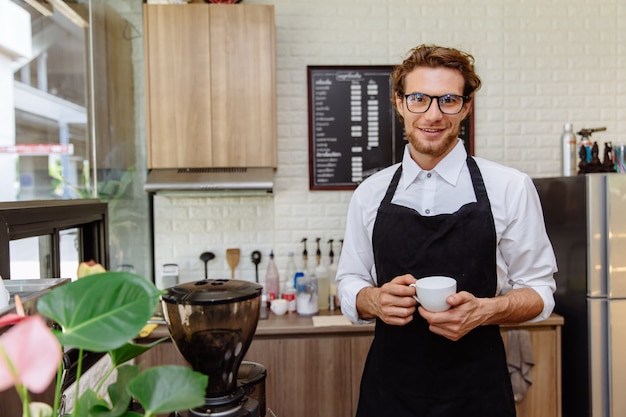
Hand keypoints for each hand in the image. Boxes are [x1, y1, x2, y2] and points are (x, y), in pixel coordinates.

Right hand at [356, 274, 416, 325]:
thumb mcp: (395, 281)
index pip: (403, 290)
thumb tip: (415, 282)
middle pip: (407, 302)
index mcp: (386, 289)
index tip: (415, 291)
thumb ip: (407, 278)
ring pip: (406, 312)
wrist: (375, 301)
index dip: (413, 291)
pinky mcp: (388, 320)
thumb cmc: (388, 292)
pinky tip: (407, 312)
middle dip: (414, 300)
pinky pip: (403, 321)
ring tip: (410, 306)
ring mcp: (386, 311)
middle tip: (414, 299)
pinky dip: (409, 317)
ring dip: (412, 309)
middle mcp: (384, 300)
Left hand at [418, 287, 544, 340]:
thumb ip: (457, 297)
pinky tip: (440, 319)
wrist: (482, 314)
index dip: (424, 313)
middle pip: (432, 324)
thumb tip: (448, 299)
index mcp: (456, 318)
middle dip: (426, 316)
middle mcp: (454, 328)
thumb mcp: (466, 296)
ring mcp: (454, 334)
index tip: (421, 306)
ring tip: (434, 313)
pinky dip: (437, 326)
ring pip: (434, 328)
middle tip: (426, 308)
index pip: (433, 318)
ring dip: (432, 321)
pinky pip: (439, 332)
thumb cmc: (472, 304)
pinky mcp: (454, 337)